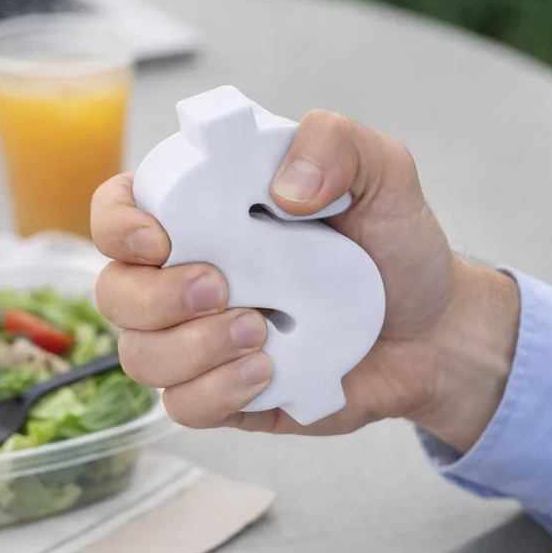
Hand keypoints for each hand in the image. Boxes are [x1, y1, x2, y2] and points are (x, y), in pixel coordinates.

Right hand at [92, 111, 519, 451]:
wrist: (435, 332)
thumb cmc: (399, 251)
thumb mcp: (384, 174)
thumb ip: (337, 145)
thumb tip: (284, 189)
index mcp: (210, 214)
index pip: (121, 211)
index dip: (118, 225)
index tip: (159, 238)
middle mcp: (193, 276)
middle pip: (116, 293)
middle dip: (157, 297)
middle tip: (224, 288)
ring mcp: (205, 340)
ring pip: (140, 357)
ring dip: (191, 349)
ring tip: (262, 334)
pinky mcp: (228, 395)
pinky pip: (183, 407)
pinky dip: (217, 392)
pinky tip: (268, 372)